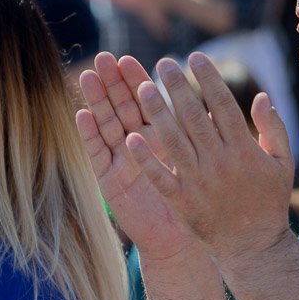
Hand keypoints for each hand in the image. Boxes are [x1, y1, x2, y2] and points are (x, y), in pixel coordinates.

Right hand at [76, 53, 195, 261]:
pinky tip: (82, 114)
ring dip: (96, 100)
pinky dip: (89, 134)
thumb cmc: (197, 203)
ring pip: (106, 123)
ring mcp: (119, 160)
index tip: (132, 58)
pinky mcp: (108, 180)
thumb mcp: (205, 165)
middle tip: (105, 58)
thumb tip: (216, 110)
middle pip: (122, 106)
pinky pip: (98, 154)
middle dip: (113, 82)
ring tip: (89, 75)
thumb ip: (209, 137)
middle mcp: (136, 144)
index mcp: (159, 137)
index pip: (146, 101)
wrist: (179, 242)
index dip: (138, 80)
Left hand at [124, 53, 293, 260]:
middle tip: (162, 63)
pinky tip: (131, 138)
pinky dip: (146, 158)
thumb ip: (274, 128)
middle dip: (178, 87)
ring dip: (157, 113)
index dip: (209, 78)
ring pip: (174, 141)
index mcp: (244, 150)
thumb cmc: (269, 202)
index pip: (224, 105)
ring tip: (141, 88)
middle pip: (194, 117)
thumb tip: (262, 96)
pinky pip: (160, 177)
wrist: (253, 248)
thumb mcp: (282, 163)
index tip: (195, 56)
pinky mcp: (182, 202)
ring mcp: (199, 183)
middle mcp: (220, 163)